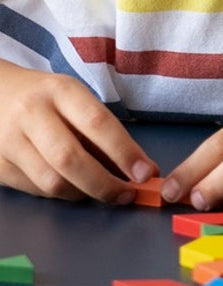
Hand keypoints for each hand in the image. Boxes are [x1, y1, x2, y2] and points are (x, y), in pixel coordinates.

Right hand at [0, 64, 156, 202]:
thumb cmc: (46, 98)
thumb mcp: (74, 98)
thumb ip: (100, 130)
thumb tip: (135, 168)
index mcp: (61, 90)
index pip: (98, 123)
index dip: (125, 152)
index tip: (146, 173)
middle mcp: (32, 114)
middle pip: (71, 158)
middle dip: (104, 184)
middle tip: (126, 195)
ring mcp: (10, 141)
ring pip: (51, 181)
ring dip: (83, 194)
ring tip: (100, 191)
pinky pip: (35, 190)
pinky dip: (60, 194)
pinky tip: (72, 187)